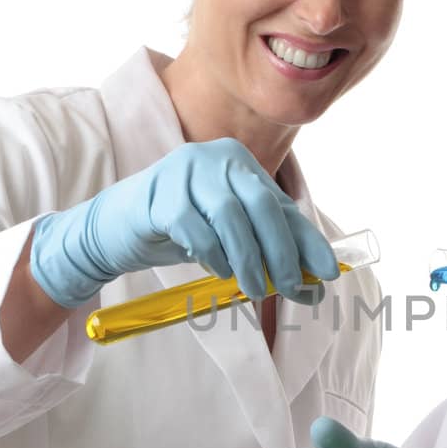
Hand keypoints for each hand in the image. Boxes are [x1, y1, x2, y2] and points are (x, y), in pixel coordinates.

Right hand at [29, 138, 338, 307]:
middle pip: (262, 205)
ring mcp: (185, 170)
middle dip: (281, 252)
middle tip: (289, 290)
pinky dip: (211, 253)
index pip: (283, 205)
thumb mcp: (231, 236)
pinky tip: (216, 268)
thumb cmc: (183, 231)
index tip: (328, 274)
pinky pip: (195, 227)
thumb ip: (268, 249)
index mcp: (240, 163)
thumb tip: (314, 284)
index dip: (308, 241)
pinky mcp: (160, 193)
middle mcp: (216, 158)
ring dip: (247, 258)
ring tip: (252, 288)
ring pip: (230, 216)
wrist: (118, 228)